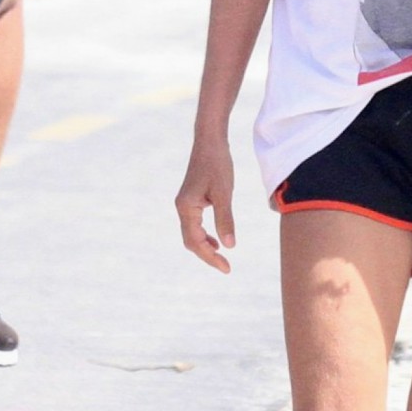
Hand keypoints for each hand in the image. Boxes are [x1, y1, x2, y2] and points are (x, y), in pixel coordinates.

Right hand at [176, 137, 235, 273]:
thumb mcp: (224, 193)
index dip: (211, 258)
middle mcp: (182, 208)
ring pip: (192, 234)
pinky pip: (194, 224)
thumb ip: (226, 220)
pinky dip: (204, 235)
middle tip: (226, 268)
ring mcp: (185, 204)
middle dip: (207, 256)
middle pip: (191, 241)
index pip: (196, 241)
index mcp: (186, 208)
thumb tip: (229, 246)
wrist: (210, 141)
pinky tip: (216, 240)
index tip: (227, 268)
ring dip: (205, 247)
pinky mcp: (191, 199)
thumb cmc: (218, 164)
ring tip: (221, 258)